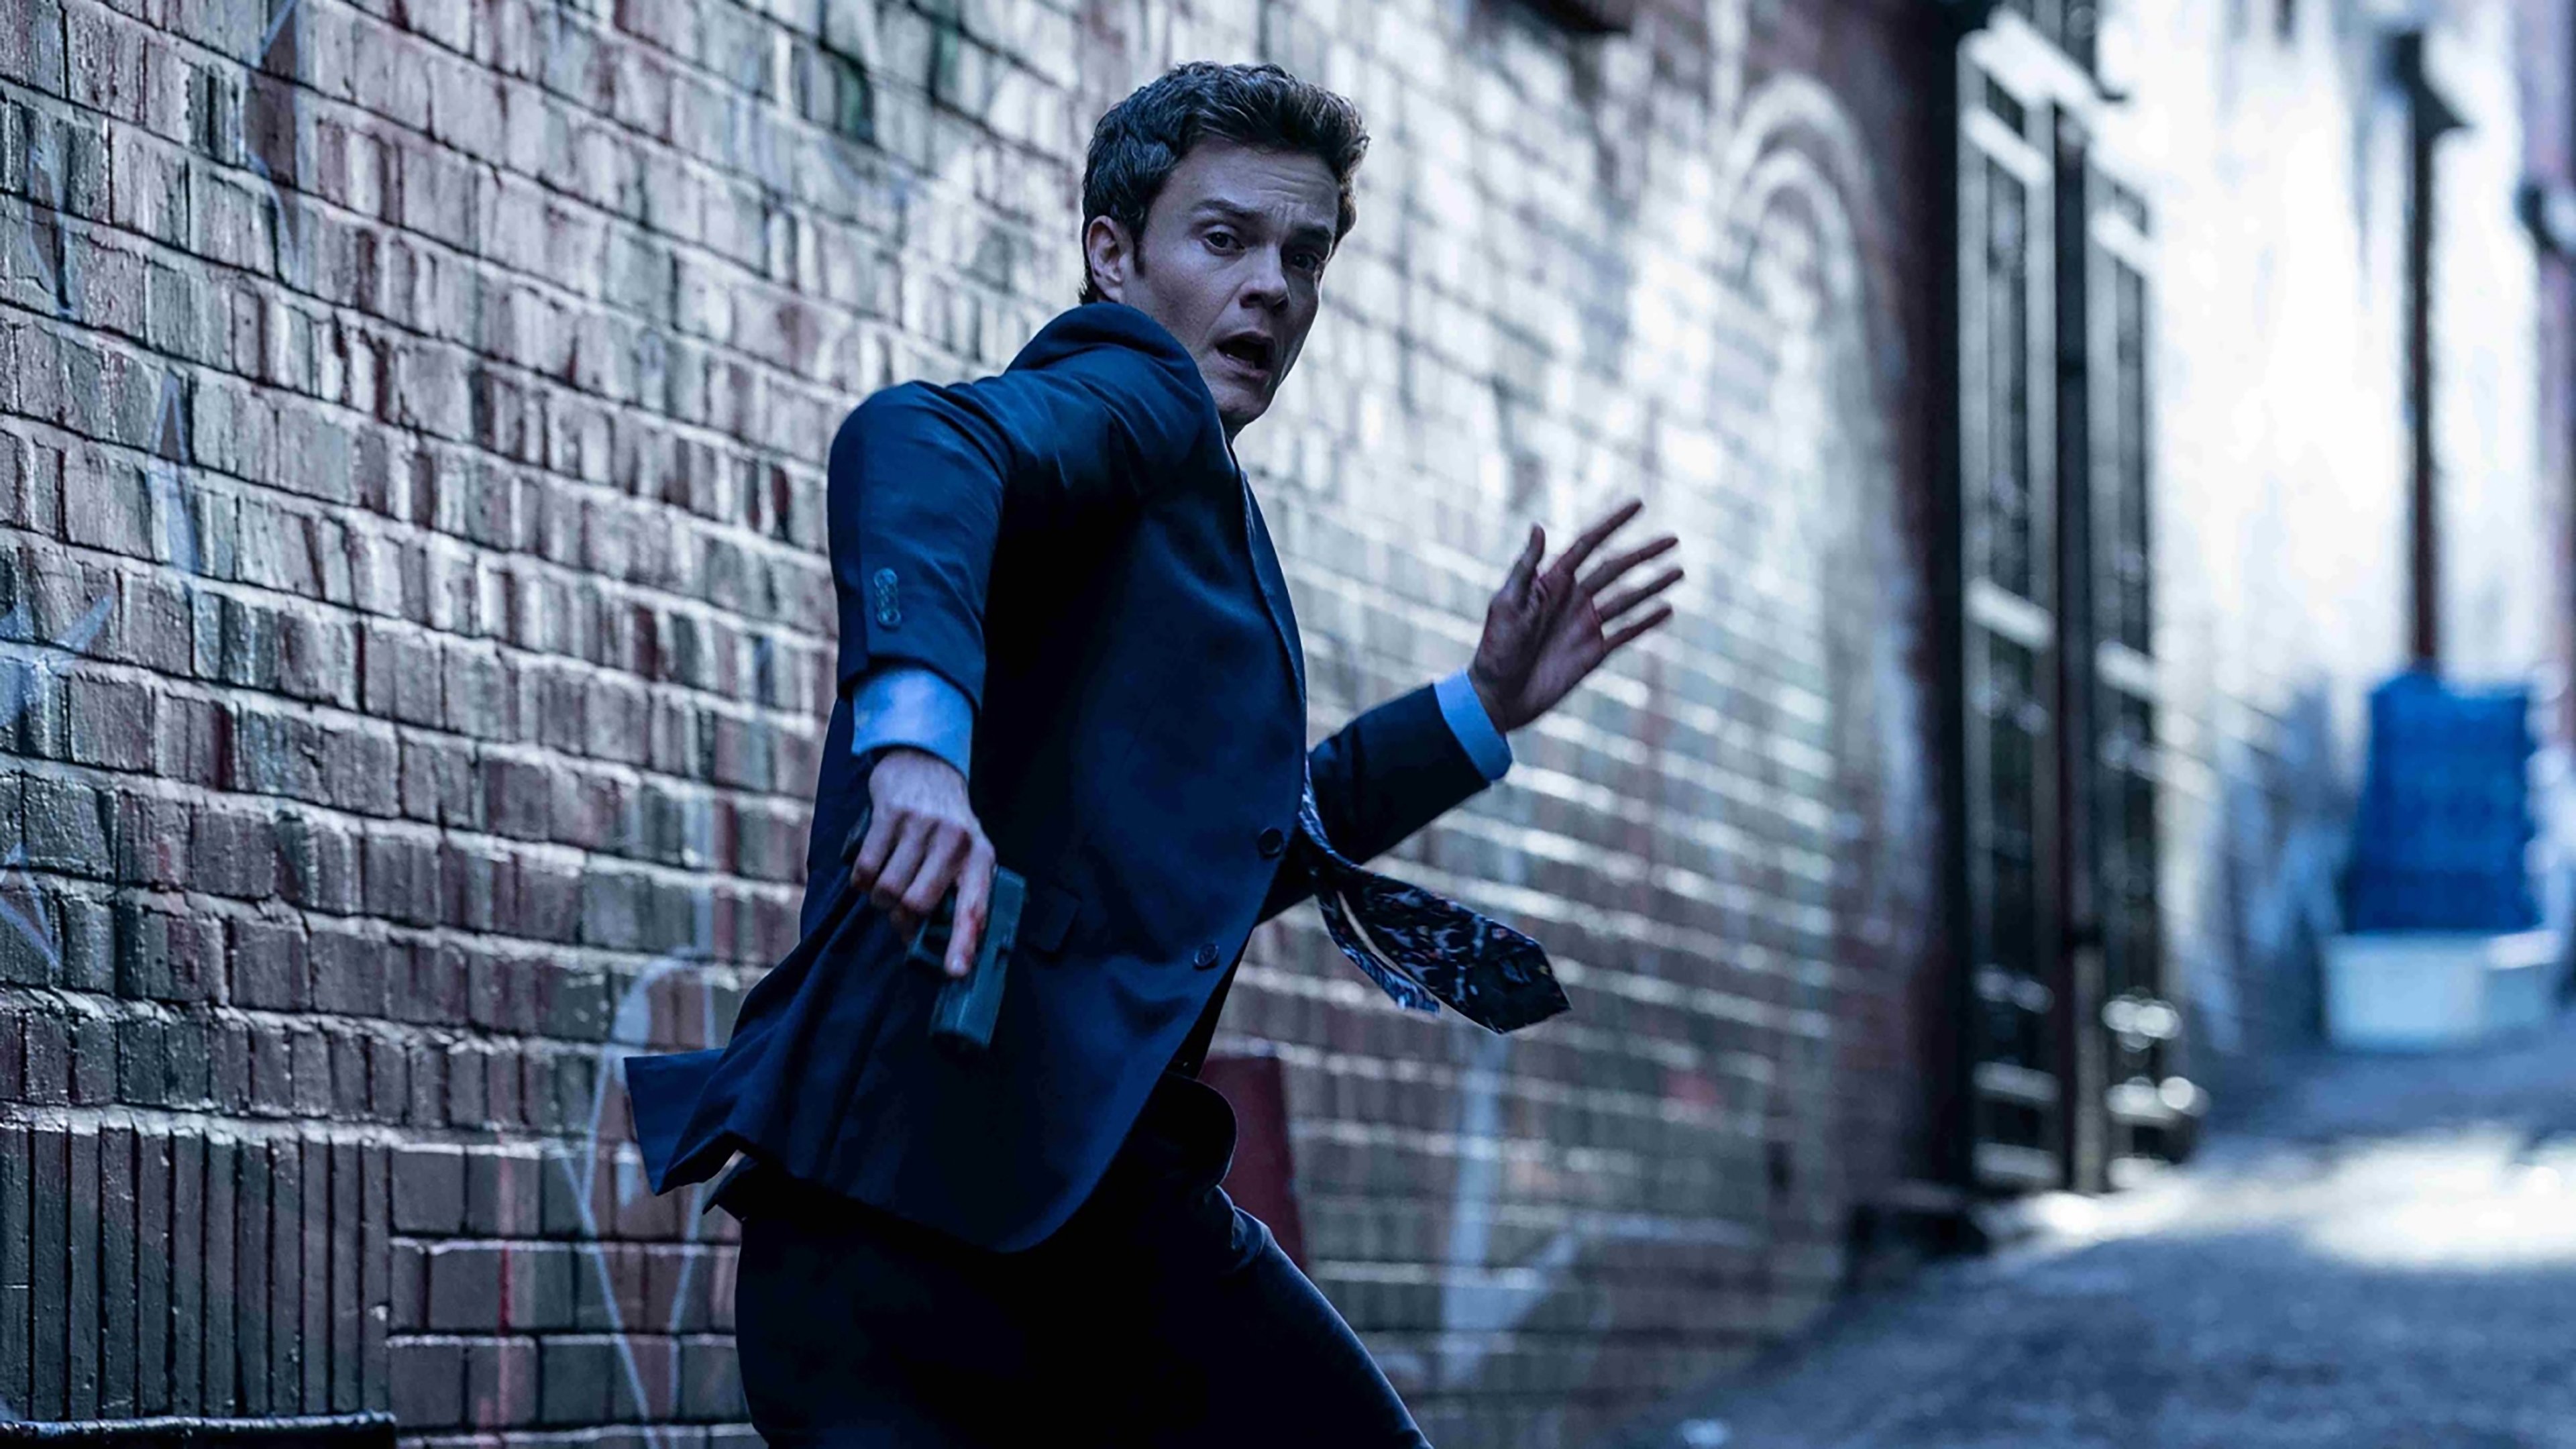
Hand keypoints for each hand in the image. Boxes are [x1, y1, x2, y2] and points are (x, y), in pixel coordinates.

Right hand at [849, 748, 996, 978]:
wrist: (925, 766)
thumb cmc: (947, 825)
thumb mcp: (967, 854)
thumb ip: (958, 895)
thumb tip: (935, 946)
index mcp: (979, 858)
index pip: (974, 907)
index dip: (963, 942)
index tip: (954, 971)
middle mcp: (954, 841)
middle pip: (916, 905)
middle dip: (902, 920)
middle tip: (902, 913)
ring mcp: (921, 826)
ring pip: (887, 890)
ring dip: (880, 900)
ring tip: (889, 885)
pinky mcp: (889, 815)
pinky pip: (865, 869)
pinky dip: (862, 881)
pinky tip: (872, 870)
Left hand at [1468, 498, 1681, 733]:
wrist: (1499, 695)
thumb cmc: (1495, 647)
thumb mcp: (1506, 603)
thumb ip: (1526, 567)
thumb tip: (1538, 526)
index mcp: (1552, 582)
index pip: (1588, 544)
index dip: (1612, 523)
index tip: (1638, 504)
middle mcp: (1573, 599)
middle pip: (1616, 568)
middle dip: (1644, 553)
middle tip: (1673, 539)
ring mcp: (1586, 624)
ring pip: (1627, 598)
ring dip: (1653, 584)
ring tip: (1679, 571)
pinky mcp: (1594, 651)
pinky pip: (1626, 632)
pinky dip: (1647, 621)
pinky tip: (1668, 609)